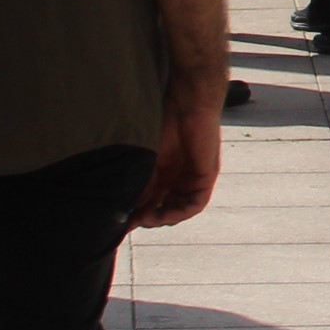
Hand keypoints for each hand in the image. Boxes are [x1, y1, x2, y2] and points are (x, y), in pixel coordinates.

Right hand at [137, 79, 223, 227]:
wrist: (187, 106)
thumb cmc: (167, 125)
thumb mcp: (150, 161)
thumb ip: (145, 185)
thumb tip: (133, 211)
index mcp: (165, 174)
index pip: (152, 201)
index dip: (139, 214)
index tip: (123, 223)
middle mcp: (179, 179)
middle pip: (166, 209)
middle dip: (150, 219)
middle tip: (133, 223)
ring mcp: (193, 179)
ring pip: (181, 209)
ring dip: (164, 218)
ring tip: (147, 219)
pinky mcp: (206, 177)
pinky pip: (196, 203)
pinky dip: (180, 212)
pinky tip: (164, 213)